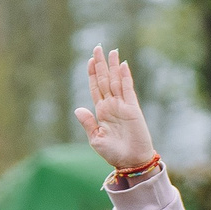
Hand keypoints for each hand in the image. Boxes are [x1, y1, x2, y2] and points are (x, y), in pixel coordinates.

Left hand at [75, 47, 157, 172]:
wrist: (131, 162)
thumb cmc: (113, 154)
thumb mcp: (96, 139)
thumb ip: (88, 123)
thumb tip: (78, 108)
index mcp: (101, 112)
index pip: (95, 88)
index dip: (92, 74)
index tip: (90, 60)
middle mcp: (111, 106)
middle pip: (105, 80)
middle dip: (101, 64)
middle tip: (98, 47)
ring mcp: (122, 106)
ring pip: (116, 81)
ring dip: (113, 66)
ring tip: (111, 51)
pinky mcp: (133, 108)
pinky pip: (128, 89)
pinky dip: (125, 77)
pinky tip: (123, 65)